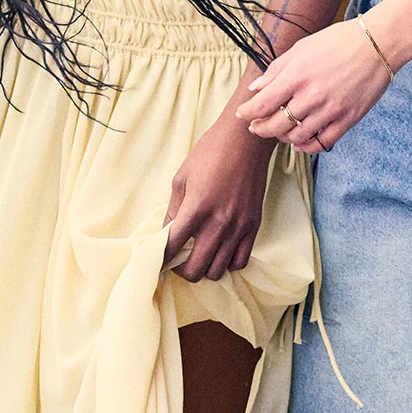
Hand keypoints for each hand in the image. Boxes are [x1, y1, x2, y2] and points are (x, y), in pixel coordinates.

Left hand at [164, 114, 272, 281]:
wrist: (245, 141)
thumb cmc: (210, 153)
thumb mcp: (181, 178)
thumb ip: (174, 210)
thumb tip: (167, 234)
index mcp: (196, 209)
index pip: (172, 248)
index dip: (160, 258)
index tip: (157, 258)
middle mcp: (218, 224)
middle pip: (195, 270)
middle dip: (181, 270)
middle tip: (177, 260)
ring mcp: (238, 228)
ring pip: (218, 271)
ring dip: (204, 268)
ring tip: (198, 256)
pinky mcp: (253, 226)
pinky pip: (240, 261)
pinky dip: (227, 263)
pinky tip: (219, 252)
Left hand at [235, 21, 390, 150]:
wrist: (377, 45)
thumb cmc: (338, 42)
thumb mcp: (302, 48)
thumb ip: (276, 70)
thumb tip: (256, 89)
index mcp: (297, 75)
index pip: (262, 104)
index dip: (247, 113)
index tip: (242, 114)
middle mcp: (312, 96)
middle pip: (276, 126)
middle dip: (260, 129)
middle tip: (256, 127)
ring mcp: (330, 110)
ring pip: (296, 138)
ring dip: (283, 137)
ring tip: (280, 131)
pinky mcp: (347, 120)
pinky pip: (321, 144)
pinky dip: (306, 147)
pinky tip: (300, 141)